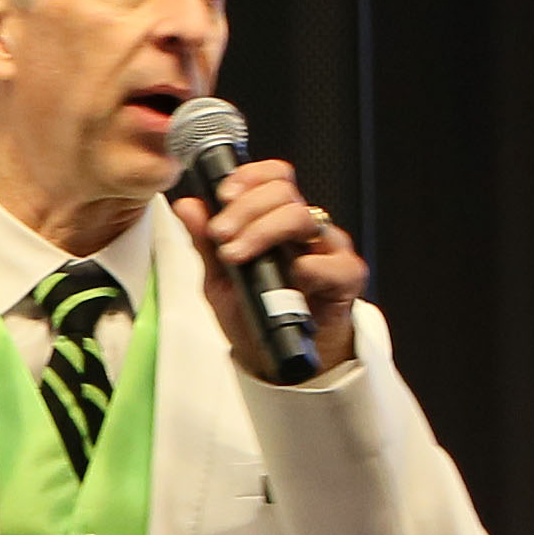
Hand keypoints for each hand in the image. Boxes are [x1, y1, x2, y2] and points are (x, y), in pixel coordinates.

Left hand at [165, 154, 370, 379]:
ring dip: (263, 231)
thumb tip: (187, 206)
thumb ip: (204, 243)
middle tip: (220, 234)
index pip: (274, 178)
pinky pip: (334, 263)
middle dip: (245, 208)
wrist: (276, 357)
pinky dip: (310, 267)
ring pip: (301, 218)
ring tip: (235, 255)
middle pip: (284, 192)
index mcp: (277, 219)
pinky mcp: (346, 277)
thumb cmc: (254, 312)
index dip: (250, 177)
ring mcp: (328, 250)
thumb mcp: (218, 279)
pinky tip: (292, 275)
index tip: (222, 195)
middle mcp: (305, 228)